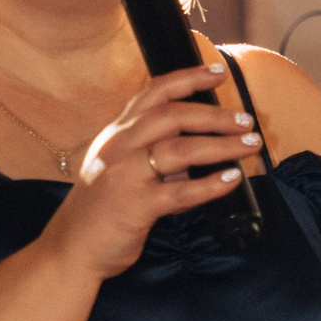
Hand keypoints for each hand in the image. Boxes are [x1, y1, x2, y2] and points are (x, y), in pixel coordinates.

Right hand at [41, 64, 261, 282]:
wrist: (71, 247)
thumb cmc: (100, 207)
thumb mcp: (119, 167)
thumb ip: (154, 152)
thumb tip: (200, 145)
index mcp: (117, 132)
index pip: (156, 93)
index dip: (189, 78)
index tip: (219, 73)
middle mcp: (120, 146)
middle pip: (174, 116)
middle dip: (215, 115)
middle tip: (246, 121)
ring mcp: (125, 175)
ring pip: (181, 149)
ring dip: (222, 146)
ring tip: (249, 146)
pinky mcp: (135, 206)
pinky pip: (180, 192)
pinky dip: (210, 184)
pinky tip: (232, 180)